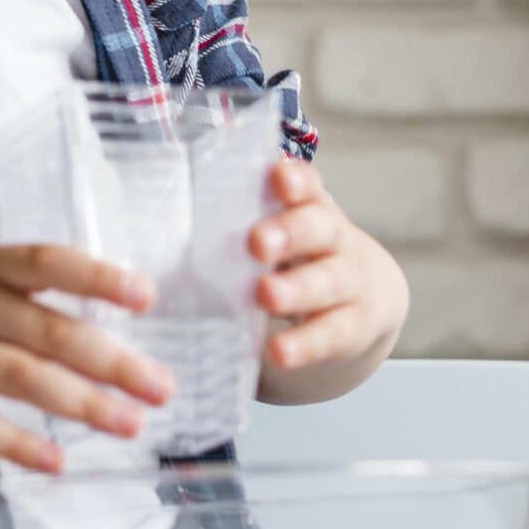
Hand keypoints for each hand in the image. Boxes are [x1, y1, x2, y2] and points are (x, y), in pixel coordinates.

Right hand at [0, 245, 176, 472]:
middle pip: (47, 330)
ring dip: (81, 404)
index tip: (146, 296)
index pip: (46, 262)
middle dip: (111, 360)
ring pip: (20, 378)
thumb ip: (20, 299)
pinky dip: (19, 444)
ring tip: (129, 425)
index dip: (97, 277)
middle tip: (161, 387)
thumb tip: (98, 336)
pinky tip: (57, 461)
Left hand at [249, 158, 409, 390]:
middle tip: (257, 242)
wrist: (365, 296)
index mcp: (310, 208)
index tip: (277, 178)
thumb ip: (237, 226)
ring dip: (297, 289)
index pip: (308, 185)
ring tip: (266, 295)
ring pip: (329, 282)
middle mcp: (335, 240)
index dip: (295, 180)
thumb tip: (164, 230)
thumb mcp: (279, 233)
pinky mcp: (351, 327)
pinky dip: (305, 344)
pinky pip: (331, 334)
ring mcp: (349, 283)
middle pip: (320, 229)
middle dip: (290, 233)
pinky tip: (280, 351)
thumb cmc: (298, 257)